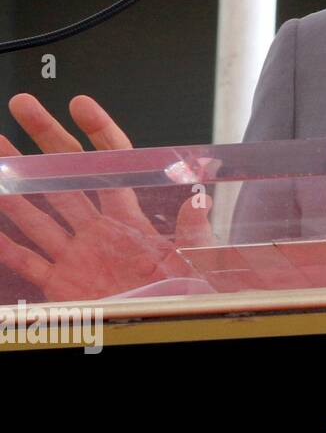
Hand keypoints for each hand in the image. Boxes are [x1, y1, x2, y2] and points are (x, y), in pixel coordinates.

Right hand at [0, 94, 212, 301]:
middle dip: (45, 139)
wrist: (169, 327)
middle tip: (23, 106)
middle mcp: (100, 231)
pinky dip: (7, 245)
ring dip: (14, 182)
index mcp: (133, 220)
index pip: (114, 165)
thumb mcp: (197, 263)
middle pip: (66, 176)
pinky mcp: (61, 285)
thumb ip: (194, 233)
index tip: (80, 105)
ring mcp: (77, 255)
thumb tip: (199, 199)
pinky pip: (27, 260)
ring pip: (38, 211)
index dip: (98, 133)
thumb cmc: (189, 297)